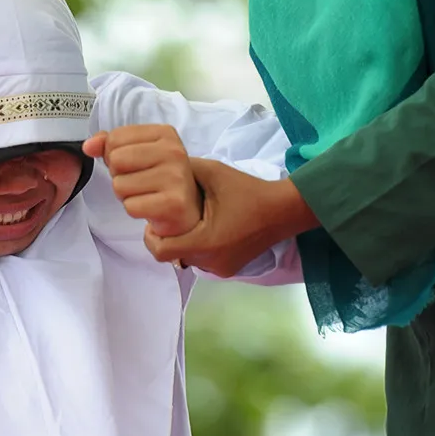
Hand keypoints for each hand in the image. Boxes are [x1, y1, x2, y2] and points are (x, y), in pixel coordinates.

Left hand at [83, 125, 202, 236]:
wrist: (188, 210)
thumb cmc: (159, 179)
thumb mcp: (138, 153)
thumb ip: (110, 144)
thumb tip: (89, 146)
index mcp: (165, 133)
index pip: (115, 137)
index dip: (114, 154)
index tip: (134, 164)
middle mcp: (174, 152)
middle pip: (116, 160)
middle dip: (119, 175)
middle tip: (140, 181)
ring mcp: (176, 177)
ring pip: (119, 185)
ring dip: (126, 194)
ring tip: (146, 194)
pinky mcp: (173, 203)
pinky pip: (130, 206)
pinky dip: (134, 210)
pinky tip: (150, 207)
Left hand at [138, 158, 316, 276]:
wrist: (283, 210)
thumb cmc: (247, 190)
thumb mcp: (214, 172)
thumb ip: (185, 170)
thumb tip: (160, 165)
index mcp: (205, 241)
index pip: (161, 250)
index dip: (151, 235)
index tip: (154, 219)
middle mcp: (210, 261)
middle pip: (172, 256)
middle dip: (165, 239)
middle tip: (167, 219)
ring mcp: (221, 269)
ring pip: (187, 259)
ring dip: (182, 244)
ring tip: (186, 223)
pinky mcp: (229, 270)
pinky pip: (203, 261)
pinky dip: (198, 248)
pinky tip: (204, 231)